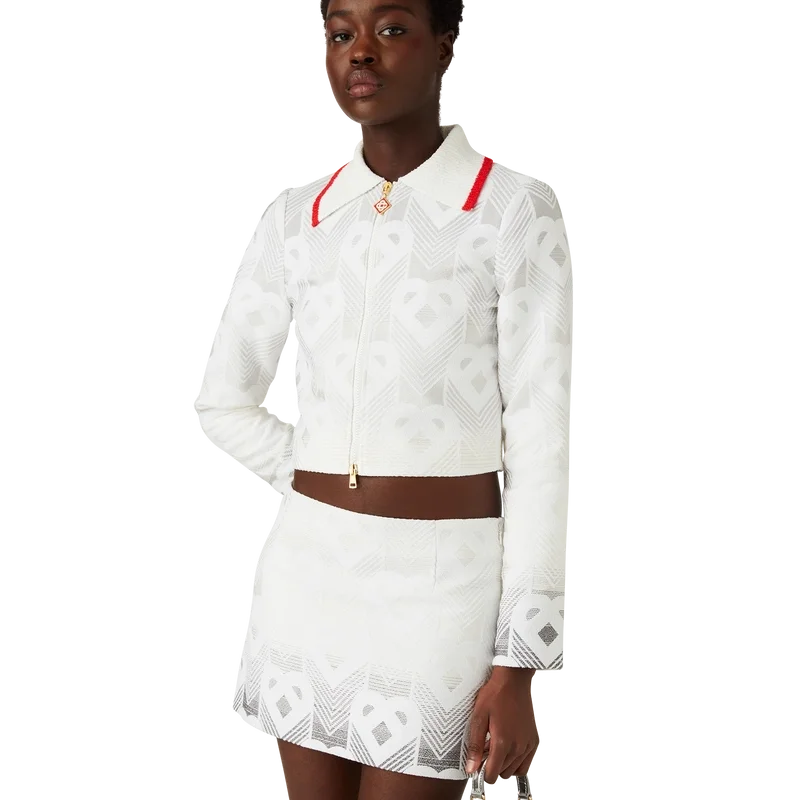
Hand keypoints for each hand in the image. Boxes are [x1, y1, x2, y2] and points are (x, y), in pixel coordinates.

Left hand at [464, 667, 538, 784]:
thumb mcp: (478, 717)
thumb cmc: (495, 694)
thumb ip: (475, 746)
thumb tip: (471, 768)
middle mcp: (518, 747)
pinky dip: (517, 761)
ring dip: (504, 764)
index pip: (492, 775)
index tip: (478, 765)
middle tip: (485, 749)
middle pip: (502, 773)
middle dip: (492, 766)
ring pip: (514, 770)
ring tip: (496, 746)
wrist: (513, 681)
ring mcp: (528, 745)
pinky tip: (508, 748)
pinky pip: (526, 763)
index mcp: (503, 742)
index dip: (482, 773)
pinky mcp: (534, 740)